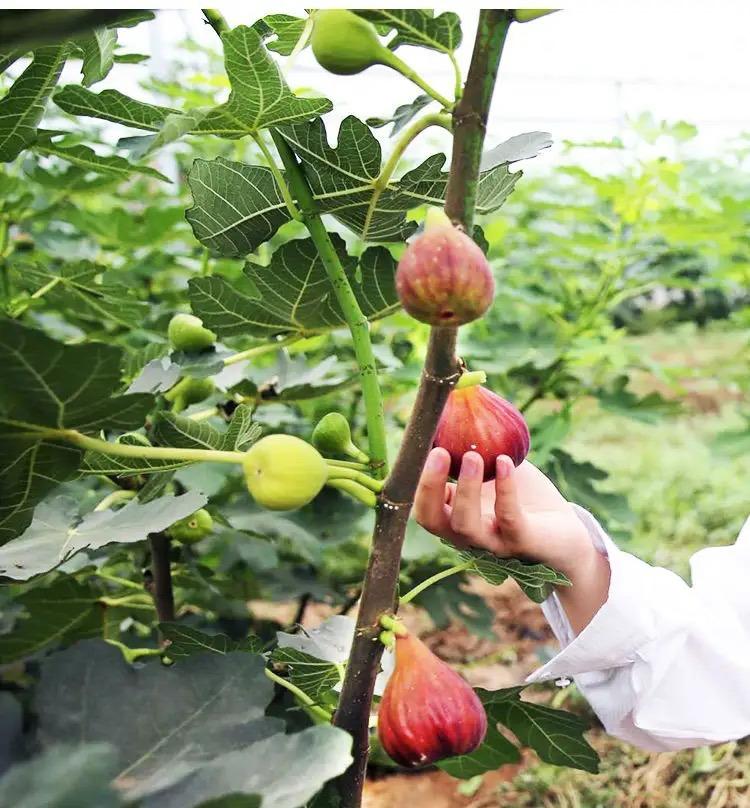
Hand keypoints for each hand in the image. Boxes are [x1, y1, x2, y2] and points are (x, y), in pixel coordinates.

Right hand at [414, 448, 591, 573]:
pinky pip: (509, 517)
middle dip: (430, 486)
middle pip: (431, 519)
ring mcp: (493, 542)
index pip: (422, 505)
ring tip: (473, 455)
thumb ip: (476, 445)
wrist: (564, 531)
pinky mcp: (522, 541)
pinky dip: (505, 488)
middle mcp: (465, 534)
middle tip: (439, 452)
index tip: (424, 446)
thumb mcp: (496, 467)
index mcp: (453, 516)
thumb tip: (462, 397)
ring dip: (466, 489)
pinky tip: (506, 462)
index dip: (417, 479)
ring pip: (466, 525)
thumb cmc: (524, 495)